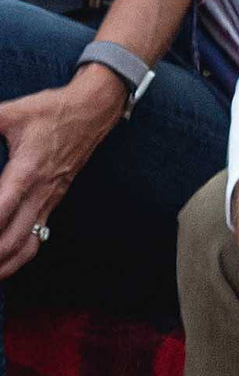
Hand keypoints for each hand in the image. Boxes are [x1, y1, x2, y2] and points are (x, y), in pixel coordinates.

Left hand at [0, 66, 126, 278]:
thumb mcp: (10, 112)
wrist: (92, 111)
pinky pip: (38, 237)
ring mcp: (50, 199)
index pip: (0, 211)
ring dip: (4, 264)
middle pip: (12, 239)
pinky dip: (18, 255)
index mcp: (26, 171)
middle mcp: (40, 191)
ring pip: (27, 244)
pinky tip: (4, 261)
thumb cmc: (51, 110)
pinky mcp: (54, 200)